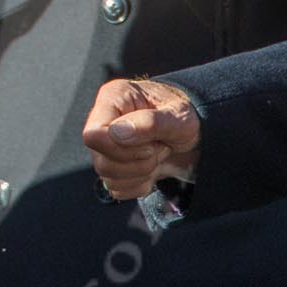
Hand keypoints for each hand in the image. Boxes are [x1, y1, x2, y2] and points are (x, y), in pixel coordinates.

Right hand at [81, 78, 201, 199]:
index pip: (93, 135)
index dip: (121, 148)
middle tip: (160, 146)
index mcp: (113, 98)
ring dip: (141, 172)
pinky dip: (139, 184)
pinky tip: (152, 168)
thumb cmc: (185, 116)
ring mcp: (104, 145)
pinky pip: (116, 188)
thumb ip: (150, 122)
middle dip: (138, 162)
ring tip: (157, 153)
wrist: (193, 132)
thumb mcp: (179, 117)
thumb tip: (115, 132)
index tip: (151, 143)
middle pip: (101, 161)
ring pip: (107, 177)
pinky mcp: (111, 165)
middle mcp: (102, 121)